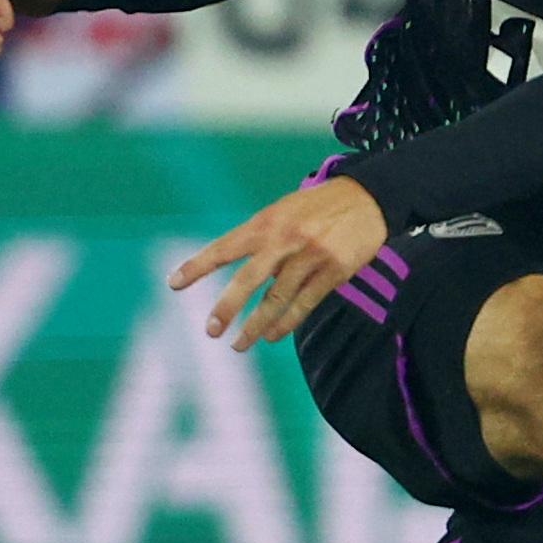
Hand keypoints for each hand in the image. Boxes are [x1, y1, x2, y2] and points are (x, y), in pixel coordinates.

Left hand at [171, 176, 389, 350]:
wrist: (368, 198)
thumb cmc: (318, 206)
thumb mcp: (283, 211)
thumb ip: (262, 237)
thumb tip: (241, 269)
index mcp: (266, 223)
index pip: (225, 248)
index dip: (198, 266)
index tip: (174, 284)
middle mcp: (285, 240)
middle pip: (249, 279)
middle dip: (227, 307)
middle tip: (211, 330)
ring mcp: (311, 256)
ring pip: (277, 298)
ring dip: (256, 325)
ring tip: (239, 344)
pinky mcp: (334, 271)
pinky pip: (306, 302)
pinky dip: (287, 322)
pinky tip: (273, 336)